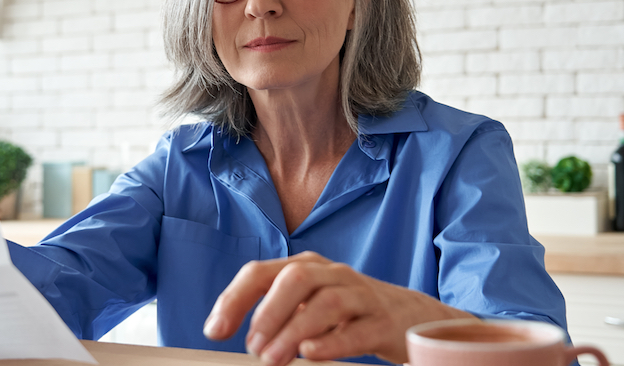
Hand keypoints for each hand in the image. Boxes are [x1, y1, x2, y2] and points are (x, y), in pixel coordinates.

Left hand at [203, 251, 474, 365]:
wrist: (409, 316)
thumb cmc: (348, 312)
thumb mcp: (307, 304)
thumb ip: (274, 313)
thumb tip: (235, 334)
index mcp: (306, 267)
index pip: (261, 272)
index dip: (234, 299)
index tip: (214, 330)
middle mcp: (332, 274)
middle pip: (296, 278)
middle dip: (268, 312)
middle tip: (252, 347)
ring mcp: (361, 295)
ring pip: (327, 302)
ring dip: (294, 330)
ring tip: (273, 358)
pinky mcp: (383, 322)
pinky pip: (358, 329)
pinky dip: (332, 341)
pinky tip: (311, 353)